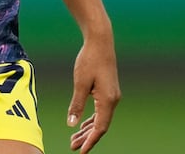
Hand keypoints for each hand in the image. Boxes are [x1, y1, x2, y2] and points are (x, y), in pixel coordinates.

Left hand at [67, 36, 120, 152]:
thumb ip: (76, 105)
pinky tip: (82, 125)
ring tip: (74, 139)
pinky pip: (101, 111)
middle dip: (87, 138)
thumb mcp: (80, 83)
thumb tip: (72, 124)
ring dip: (88, 129)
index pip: (100, 128)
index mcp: (107, 100)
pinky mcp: (108, 91)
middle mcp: (113, 100)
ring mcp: (112, 96)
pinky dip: (92, 119)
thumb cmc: (90, 60)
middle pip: (100, 126)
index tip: (81, 151)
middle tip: (72, 147)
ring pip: (100, 119)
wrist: (100, 41)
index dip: (90, 141)